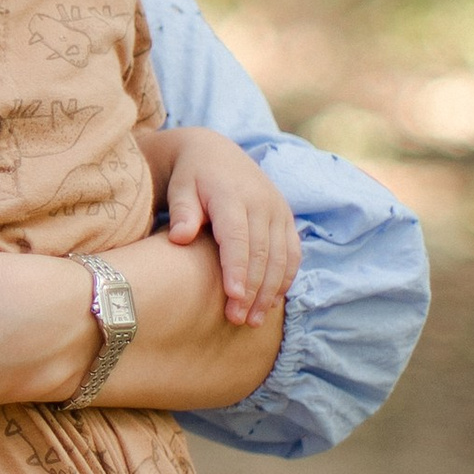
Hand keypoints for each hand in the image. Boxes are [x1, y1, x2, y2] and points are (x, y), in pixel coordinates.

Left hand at [142, 125, 299, 329]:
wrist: (215, 153)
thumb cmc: (191, 177)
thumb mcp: (180, 187)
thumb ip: (182, 211)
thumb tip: (181, 238)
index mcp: (233, 195)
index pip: (238, 238)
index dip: (237, 269)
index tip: (233, 297)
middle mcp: (262, 203)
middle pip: (261, 253)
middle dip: (252, 289)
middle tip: (238, 320)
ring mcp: (279, 211)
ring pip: (281, 257)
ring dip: (270, 291)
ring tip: (254, 320)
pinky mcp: (286, 219)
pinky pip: (292, 253)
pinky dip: (285, 278)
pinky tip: (272, 302)